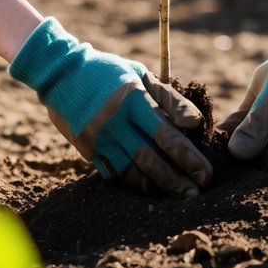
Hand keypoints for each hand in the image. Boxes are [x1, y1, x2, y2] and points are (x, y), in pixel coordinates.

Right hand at [9, 17, 212, 196]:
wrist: (61, 73)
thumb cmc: (109, 72)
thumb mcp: (140, 75)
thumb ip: (169, 98)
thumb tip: (195, 123)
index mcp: (132, 98)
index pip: (164, 132)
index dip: (187, 155)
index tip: (205, 172)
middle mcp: (115, 122)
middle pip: (151, 157)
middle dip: (178, 178)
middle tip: (199, 193)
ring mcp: (99, 139)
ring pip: (133, 171)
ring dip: (159, 186)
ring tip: (181, 195)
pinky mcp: (87, 151)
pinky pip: (115, 174)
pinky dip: (135, 183)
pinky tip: (153, 191)